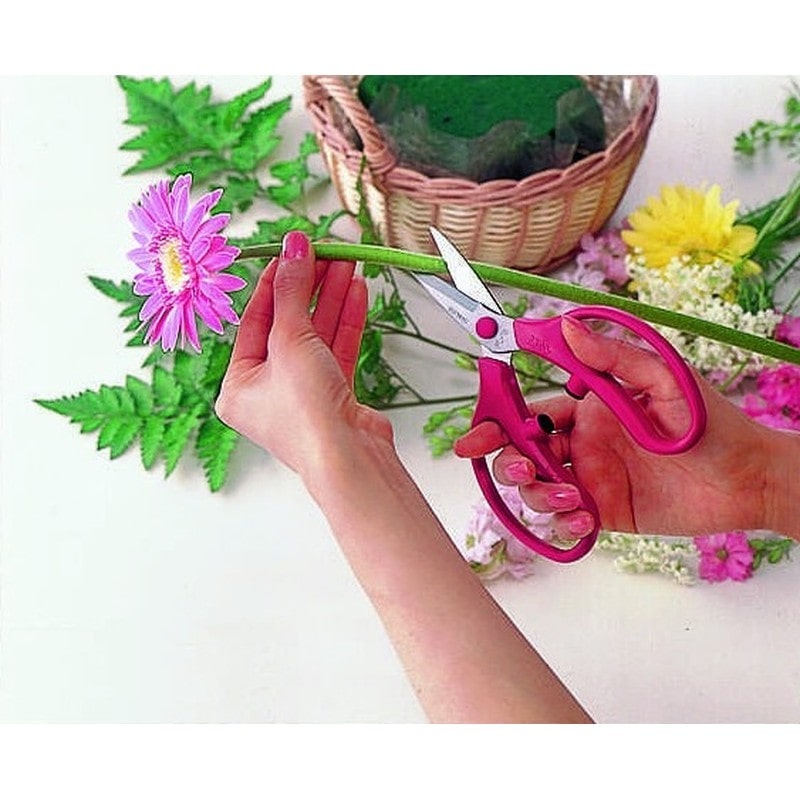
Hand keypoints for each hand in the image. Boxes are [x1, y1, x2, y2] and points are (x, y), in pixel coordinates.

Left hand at [215, 231, 391, 478]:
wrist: (350, 459)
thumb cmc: (306, 414)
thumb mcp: (290, 340)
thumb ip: (292, 290)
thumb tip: (294, 246)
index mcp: (238, 385)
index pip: (254, 320)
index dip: (274, 282)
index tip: (292, 251)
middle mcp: (268, 391)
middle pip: (288, 325)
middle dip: (310, 287)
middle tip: (325, 253)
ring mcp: (303, 395)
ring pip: (317, 336)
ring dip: (332, 298)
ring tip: (348, 263)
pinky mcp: (334, 397)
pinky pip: (337, 350)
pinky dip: (347, 321)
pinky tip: (357, 291)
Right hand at [456, 316, 779, 536]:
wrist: (747, 479)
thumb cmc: (711, 423)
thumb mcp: (663, 379)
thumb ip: (611, 358)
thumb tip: (565, 328)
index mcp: (587, 409)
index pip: (528, 410)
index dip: (497, 418)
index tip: (477, 428)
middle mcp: (582, 443)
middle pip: (520, 451)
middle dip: (503, 459)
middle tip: (516, 466)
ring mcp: (590, 480)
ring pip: (536, 487)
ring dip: (538, 493)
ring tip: (571, 496)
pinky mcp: (604, 513)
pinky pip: (565, 522)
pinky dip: (564, 524)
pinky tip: (584, 518)